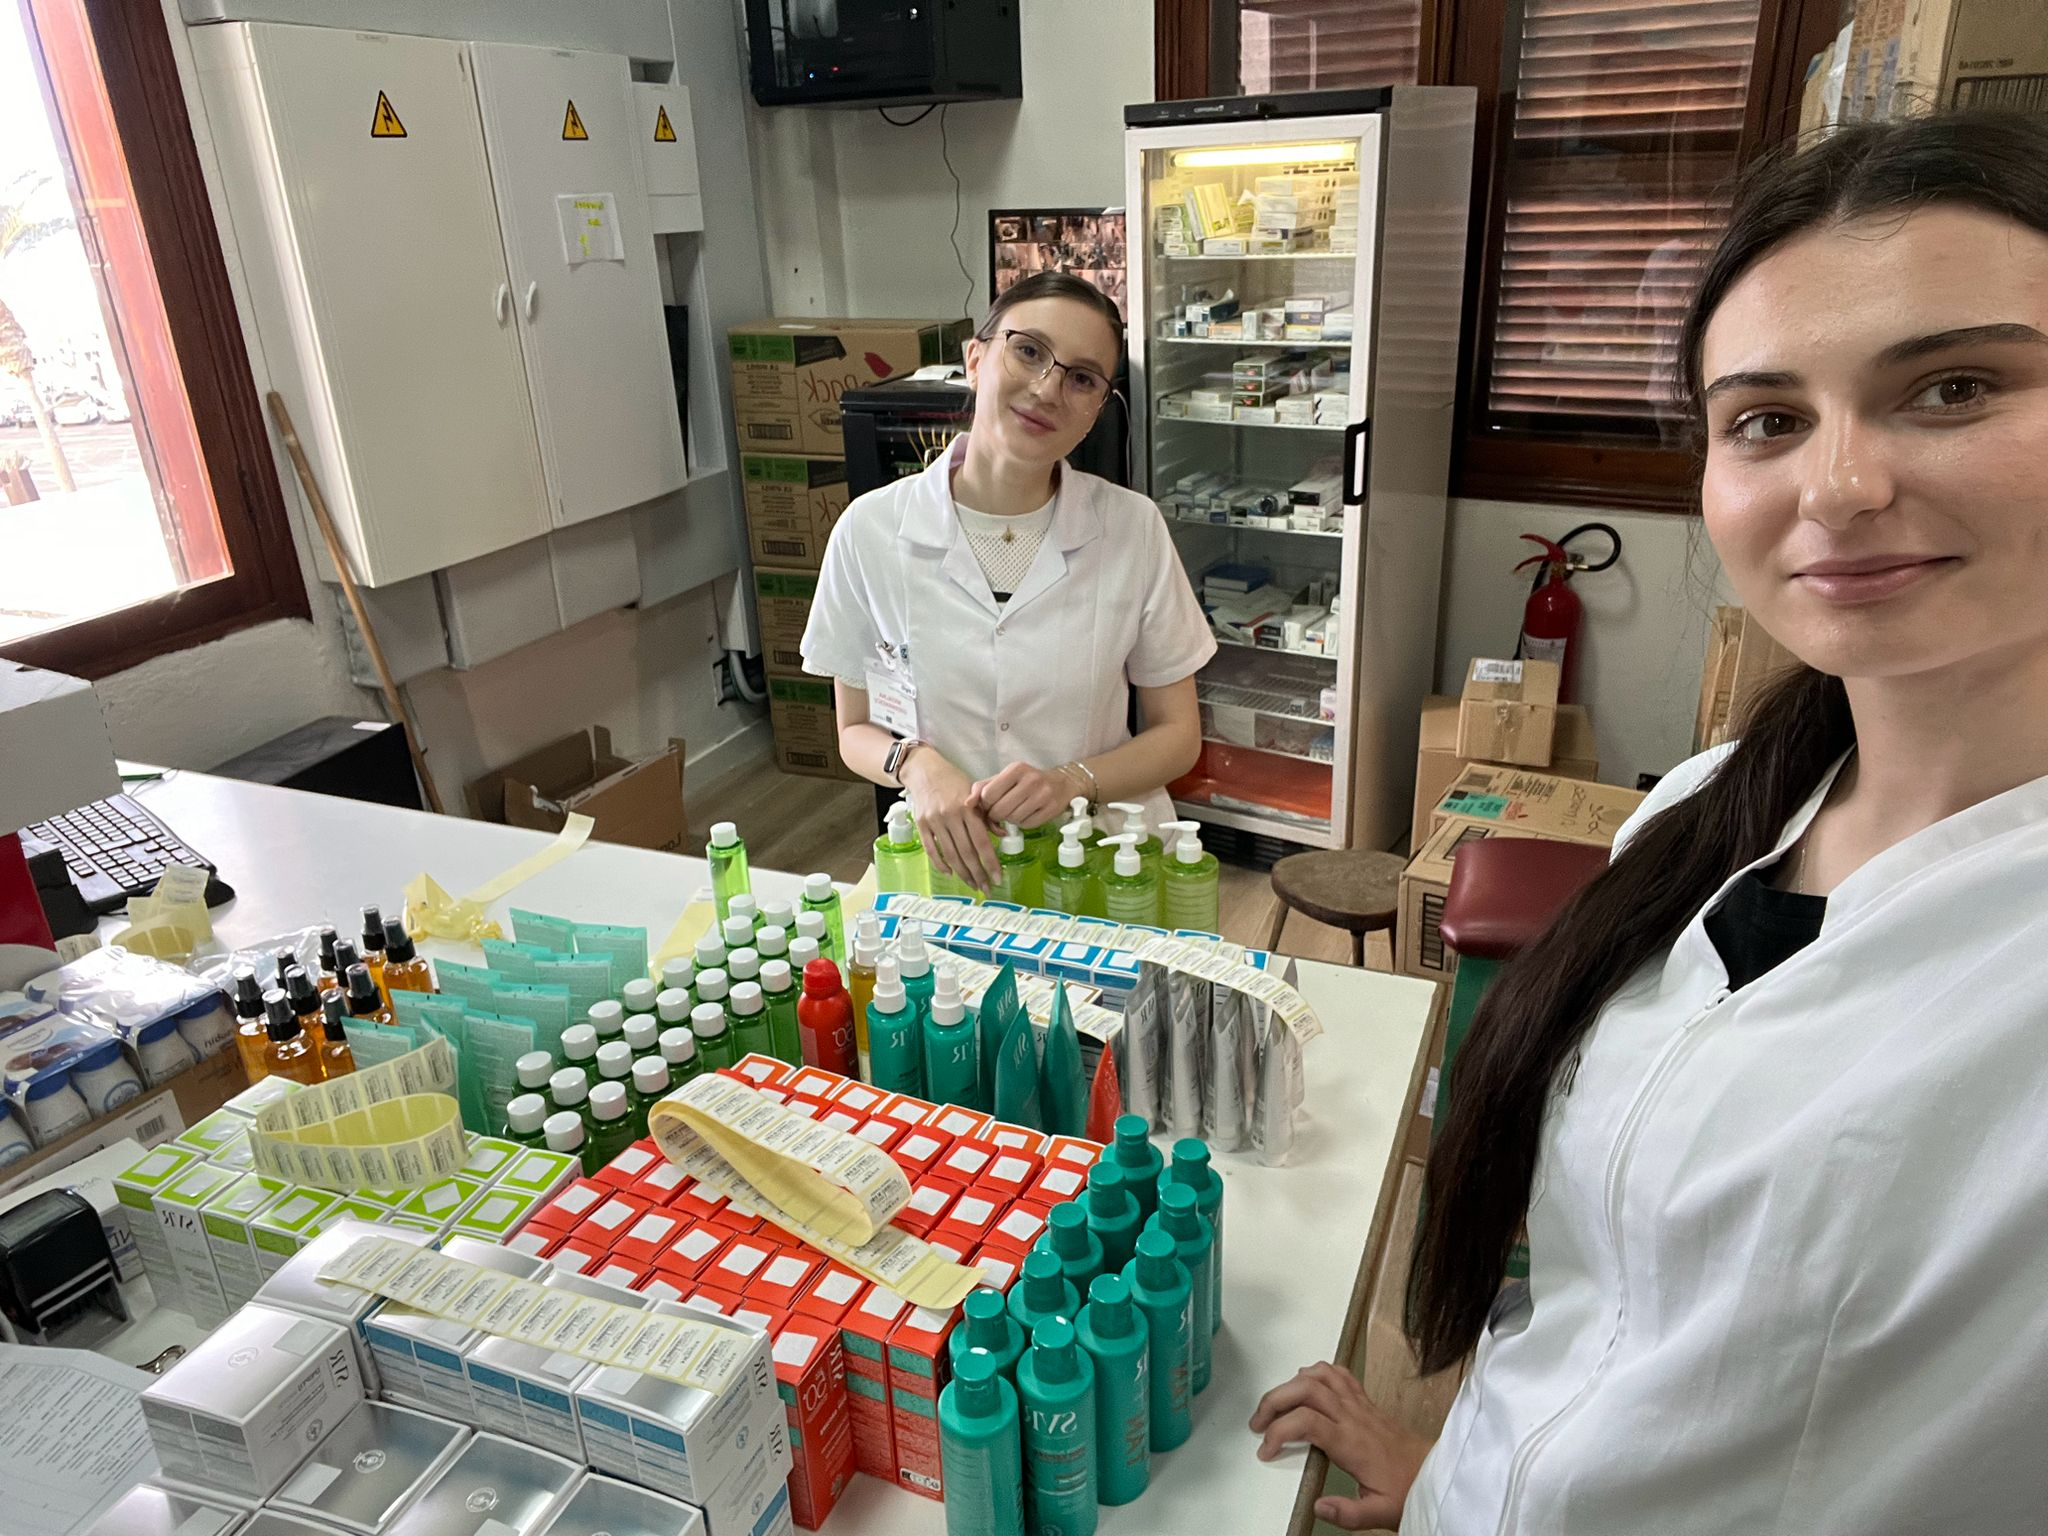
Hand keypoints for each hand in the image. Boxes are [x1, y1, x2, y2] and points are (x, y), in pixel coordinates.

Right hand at [901, 748, 999, 889]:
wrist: (925, 771)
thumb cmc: (954, 781)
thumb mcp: (975, 793)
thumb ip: (988, 816)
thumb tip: (1003, 835)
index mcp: (968, 808)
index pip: (982, 842)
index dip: (990, 862)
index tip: (997, 878)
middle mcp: (951, 815)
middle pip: (966, 852)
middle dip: (977, 874)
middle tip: (986, 888)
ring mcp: (934, 821)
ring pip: (950, 854)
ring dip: (962, 873)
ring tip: (972, 884)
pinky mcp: (921, 824)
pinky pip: (931, 849)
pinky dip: (940, 864)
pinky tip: (950, 873)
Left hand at [971, 761, 1075, 831]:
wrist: (1060, 784)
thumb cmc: (1026, 782)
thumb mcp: (1004, 778)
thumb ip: (982, 787)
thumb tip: (966, 803)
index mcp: (1016, 769)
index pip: (988, 794)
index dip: (986, 804)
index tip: (991, 804)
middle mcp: (1030, 780)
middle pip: (1000, 810)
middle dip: (996, 815)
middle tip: (1001, 812)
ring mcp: (1043, 795)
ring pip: (1013, 819)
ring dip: (1010, 820)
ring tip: (1015, 812)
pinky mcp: (1051, 809)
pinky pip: (1027, 825)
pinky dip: (1023, 823)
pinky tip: (1026, 815)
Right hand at [1250, 1362, 1432, 1530]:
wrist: (1434, 1473)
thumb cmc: (1408, 1489)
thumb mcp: (1380, 1513)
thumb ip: (1348, 1514)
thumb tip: (1319, 1506)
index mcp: (1352, 1443)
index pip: (1306, 1422)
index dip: (1279, 1431)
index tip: (1266, 1450)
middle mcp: (1354, 1417)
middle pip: (1306, 1389)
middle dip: (1274, 1400)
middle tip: (1258, 1422)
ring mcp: (1360, 1405)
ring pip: (1320, 1376)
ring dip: (1291, 1384)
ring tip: (1275, 1403)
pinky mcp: (1366, 1402)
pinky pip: (1340, 1375)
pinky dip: (1318, 1372)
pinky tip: (1306, 1382)